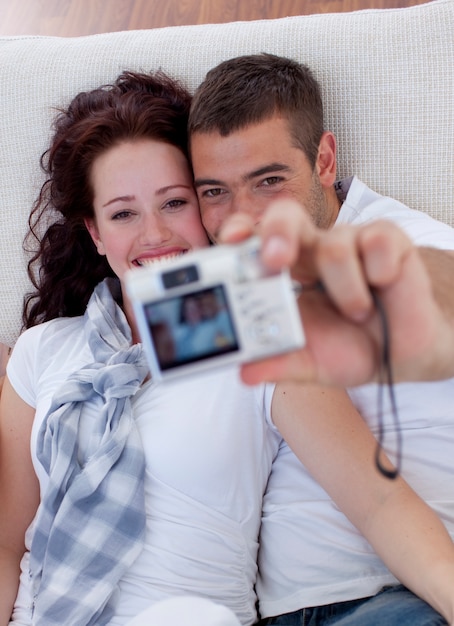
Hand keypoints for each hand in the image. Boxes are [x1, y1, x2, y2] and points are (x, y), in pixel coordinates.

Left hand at [219, 200, 453, 385]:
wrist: (400, 357)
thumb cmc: (348, 349)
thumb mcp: (308, 362)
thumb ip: (277, 363)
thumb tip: (245, 372)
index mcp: (285, 272)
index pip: (254, 241)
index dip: (239, 235)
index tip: (229, 245)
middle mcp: (312, 249)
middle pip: (286, 215)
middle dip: (276, 232)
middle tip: (275, 260)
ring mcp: (350, 241)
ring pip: (334, 245)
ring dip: (344, 290)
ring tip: (356, 314)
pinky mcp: (388, 240)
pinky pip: (377, 242)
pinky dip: (378, 273)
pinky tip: (382, 287)